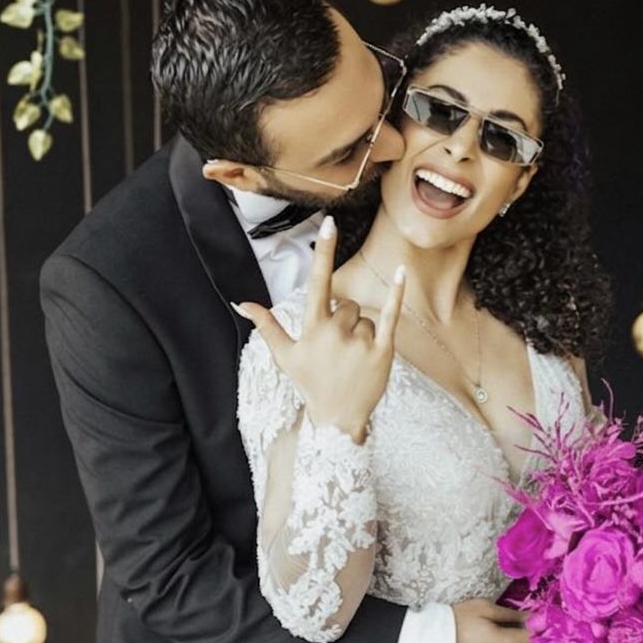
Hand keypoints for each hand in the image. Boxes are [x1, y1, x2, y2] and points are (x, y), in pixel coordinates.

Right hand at [235, 216, 404, 442]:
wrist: (338, 420)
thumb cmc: (310, 383)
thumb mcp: (285, 356)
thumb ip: (267, 325)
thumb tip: (242, 303)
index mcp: (313, 329)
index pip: (317, 282)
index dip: (323, 252)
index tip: (329, 223)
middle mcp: (336, 332)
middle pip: (347, 304)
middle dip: (345, 321)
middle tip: (339, 351)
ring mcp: (360, 342)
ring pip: (366, 317)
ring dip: (362, 333)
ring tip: (353, 360)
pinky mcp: (383, 351)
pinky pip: (391, 315)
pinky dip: (395, 293)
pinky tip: (401, 271)